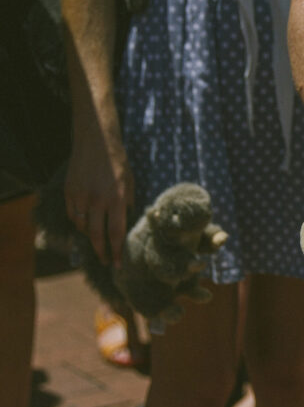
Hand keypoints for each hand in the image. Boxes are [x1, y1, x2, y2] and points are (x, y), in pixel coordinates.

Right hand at [64, 125, 132, 266]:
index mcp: (117, 198)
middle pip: (96, 235)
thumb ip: (128, 204)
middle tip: (106, 261)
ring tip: (98, 240)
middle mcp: (98, 199)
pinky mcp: (69, 191)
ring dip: (90, 236)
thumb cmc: (118, 163)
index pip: (116, 232)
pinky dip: (79, 222)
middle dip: (101, 251)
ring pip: (82, 226)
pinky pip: (73, 214)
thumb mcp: (131, 183)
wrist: (96, 142)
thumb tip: (126, 224)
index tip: (118, 264)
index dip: (117, 251)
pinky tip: (86, 224)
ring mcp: (81, 196)